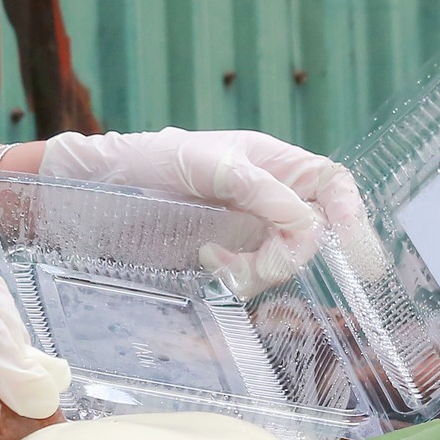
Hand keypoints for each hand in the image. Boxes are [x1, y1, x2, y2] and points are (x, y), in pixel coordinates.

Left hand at [35, 129, 377, 294]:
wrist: (89, 195)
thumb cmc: (145, 163)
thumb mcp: (204, 166)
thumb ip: (258, 189)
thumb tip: (307, 222)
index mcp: (271, 161)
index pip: (331, 184)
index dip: (350, 213)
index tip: (350, 247)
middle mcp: (267, 194)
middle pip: (314, 230)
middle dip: (295, 252)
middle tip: (263, 267)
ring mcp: (248, 228)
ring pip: (288, 259)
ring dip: (264, 269)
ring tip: (220, 264)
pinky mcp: (228, 257)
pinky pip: (257, 276)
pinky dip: (244, 279)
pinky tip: (213, 265)